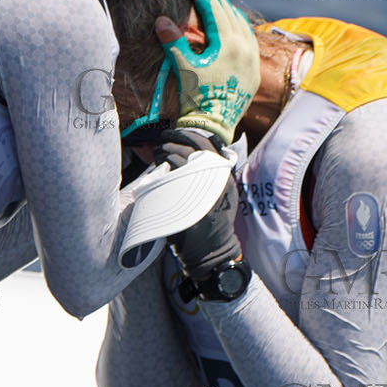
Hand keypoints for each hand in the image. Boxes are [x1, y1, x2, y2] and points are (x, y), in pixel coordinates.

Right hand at [156, 0, 259, 143]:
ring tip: (217, 3)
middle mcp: (245, 48)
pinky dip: (239, 30)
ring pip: (243, 26)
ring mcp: (252, 60)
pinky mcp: (253, 72)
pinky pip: (250, 42)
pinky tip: (232, 29)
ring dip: (229, 13)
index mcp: (228, 44)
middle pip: (231, 14)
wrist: (213, 126)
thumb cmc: (196, 96)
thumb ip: (173, 41)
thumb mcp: (183, 67)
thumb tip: (162, 19)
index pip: (215, 11)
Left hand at [158, 129, 243, 278]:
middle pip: (197, 148)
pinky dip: (168, 168)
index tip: (175, 133)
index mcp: (225, 176)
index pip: (208, 144)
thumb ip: (207, 176)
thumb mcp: (217, 196)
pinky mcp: (196, 199)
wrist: (213, 253)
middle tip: (163, 141)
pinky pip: (179, 176)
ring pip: (186, 159)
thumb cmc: (211, 225)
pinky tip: (161, 169)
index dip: (189, 135)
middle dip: (177, 140)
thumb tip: (185, 156)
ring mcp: (208, 188)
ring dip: (170, 152)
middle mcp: (221, 179)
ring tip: (161, 153)